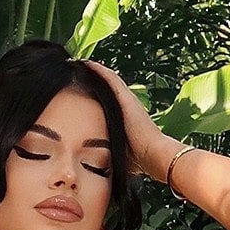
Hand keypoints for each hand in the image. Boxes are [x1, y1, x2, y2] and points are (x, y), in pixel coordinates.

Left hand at [84, 60, 170, 180]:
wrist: (152, 154)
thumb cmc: (138, 160)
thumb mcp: (118, 152)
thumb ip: (109, 151)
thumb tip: (97, 164)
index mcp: (123, 117)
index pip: (107, 101)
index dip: (95, 96)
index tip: (81, 93)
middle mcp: (126, 103)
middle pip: (106, 87)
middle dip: (92, 80)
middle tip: (76, 73)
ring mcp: (126, 98)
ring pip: (107, 79)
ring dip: (93, 72)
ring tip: (77, 65)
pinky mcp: (123, 96)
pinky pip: (107, 78)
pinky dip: (96, 70)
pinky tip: (84, 64)